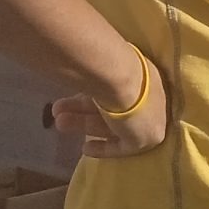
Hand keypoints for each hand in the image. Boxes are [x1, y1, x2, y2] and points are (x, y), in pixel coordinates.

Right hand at [48, 52, 169, 156]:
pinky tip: (86, 148)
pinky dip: (104, 148)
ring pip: (111, 123)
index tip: (76, 96)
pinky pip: (122, 145)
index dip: (96, 95)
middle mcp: (148, 94)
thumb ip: (91, 66)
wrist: (120, 77)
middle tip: (58, 109)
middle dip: (82, 109)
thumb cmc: (108, 62)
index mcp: (141, 72)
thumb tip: (71, 60)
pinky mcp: (146, 138)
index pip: (117, 88)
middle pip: (111, 106)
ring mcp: (150, 117)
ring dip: (84, 123)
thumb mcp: (99, 60)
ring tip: (59, 122)